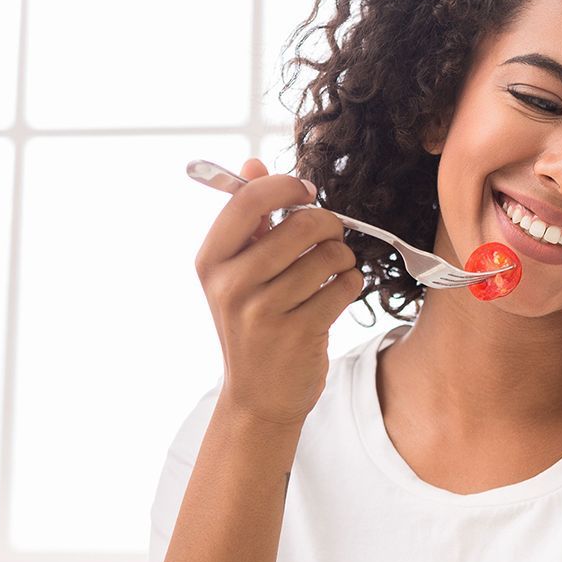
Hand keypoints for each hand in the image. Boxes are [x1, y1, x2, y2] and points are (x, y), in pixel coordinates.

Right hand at [194, 158, 364, 428]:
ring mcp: (263, 312)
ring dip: (342, 257)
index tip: (306, 192)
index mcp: (211, 260)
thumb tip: (254, 164)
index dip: (286, 186)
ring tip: (333, 270)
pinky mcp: (298, 333)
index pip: (249, 201)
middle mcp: (232, 284)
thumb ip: (248, 221)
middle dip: (328, 223)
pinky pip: (344, 286)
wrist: (259, 397)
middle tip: (331, 234)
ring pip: (329, 255)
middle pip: (300, 224)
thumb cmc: (253, 326)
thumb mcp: (237, 275)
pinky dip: (350, 283)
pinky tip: (339, 292)